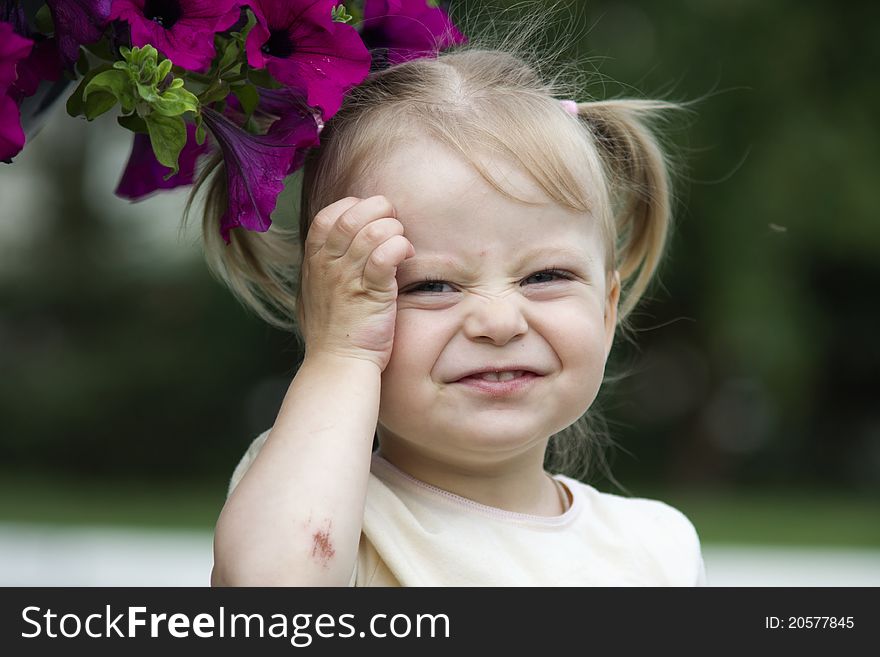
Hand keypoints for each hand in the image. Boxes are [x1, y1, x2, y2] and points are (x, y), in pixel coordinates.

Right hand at [298, 195, 413, 370]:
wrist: (338, 364)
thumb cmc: (333, 330)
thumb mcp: (317, 291)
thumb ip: (326, 265)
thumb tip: (342, 242)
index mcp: (314, 261)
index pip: (328, 216)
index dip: (352, 207)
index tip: (370, 219)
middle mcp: (329, 265)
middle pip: (352, 215)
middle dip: (379, 211)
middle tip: (392, 226)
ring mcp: (349, 278)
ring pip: (374, 231)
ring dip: (394, 230)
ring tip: (401, 244)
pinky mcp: (373, 292)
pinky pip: (388, 254)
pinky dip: (401, 247)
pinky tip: (406, 256)